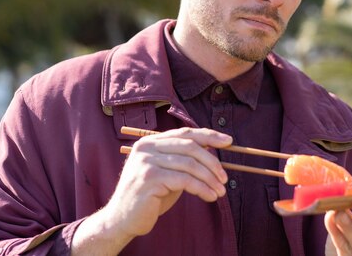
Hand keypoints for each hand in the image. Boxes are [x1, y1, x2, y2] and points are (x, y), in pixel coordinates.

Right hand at [72, 127, 231, 254]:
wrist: (122, 219)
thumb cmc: (150, 196)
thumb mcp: (167, 172)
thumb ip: (183, 159)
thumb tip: (212, 149)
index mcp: (150, 142)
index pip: (185, 133)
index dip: (209, 135)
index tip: (228, 141)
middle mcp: (146, 148)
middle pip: (189, 146)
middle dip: (212, 161)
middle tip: (224, 177)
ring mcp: (146, 162)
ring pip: (189, 164)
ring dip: (209, 179)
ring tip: (220, 191)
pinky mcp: (149, 179)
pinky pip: (184, 180)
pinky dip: (202, 188)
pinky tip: (210, 196)